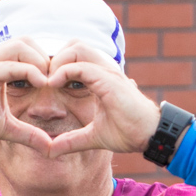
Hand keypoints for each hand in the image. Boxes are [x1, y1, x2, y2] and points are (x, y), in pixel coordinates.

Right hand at [0, 39, 53, 151]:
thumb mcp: (7, 128)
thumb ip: (28, 133)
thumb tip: (49, 147)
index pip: (26, 49)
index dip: (44, 61)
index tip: (55, 82)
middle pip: (25, 41)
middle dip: (43, 57)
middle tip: (53, 81)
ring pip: (19, 46)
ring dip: (38, 61)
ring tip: (46, 83)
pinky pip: (9, 65)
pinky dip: (28, 71)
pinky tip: (40, 84)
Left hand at [42, 44, 161, 157]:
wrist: (150, 136)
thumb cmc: (129, 132)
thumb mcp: (93, 136)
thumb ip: (72, 140)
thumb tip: (52, 151)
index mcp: (100, 78)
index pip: (75, 57)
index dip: (57, 65)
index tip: (45, 84)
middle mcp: (104, 70)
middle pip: (74, 44)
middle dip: (56, 58)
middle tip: (46, 80)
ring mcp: (107, 72)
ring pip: (77, 48)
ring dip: (59, 61)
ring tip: (50, 81)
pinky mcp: (109, 80)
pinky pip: (81, 66)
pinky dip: (64, 71)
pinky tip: (54, 84)